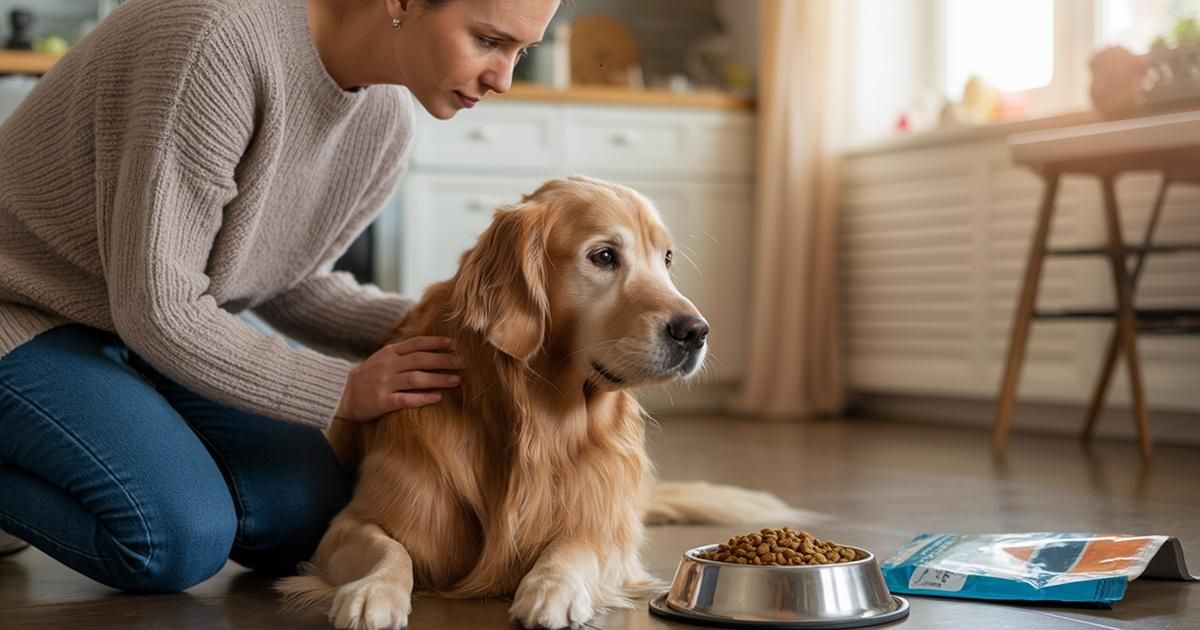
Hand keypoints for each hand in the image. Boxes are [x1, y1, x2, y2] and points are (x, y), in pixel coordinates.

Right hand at [336, 336, 462, 422]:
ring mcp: (384, 383)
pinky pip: (405, 399)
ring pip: (416, 378)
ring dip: (438, 379)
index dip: (437, 343)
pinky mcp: (381, 401)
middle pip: (421, 360)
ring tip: (456, 380)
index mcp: (389, 353)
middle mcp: (388, 366)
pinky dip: (423, 398)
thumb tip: (432, 349)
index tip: (455, 344)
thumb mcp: (383, 358)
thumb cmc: (367, 376)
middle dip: (444, 360)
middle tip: (463, 362)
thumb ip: (403, 353)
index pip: (417, 344)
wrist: (340, 394)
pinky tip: (438, 398)